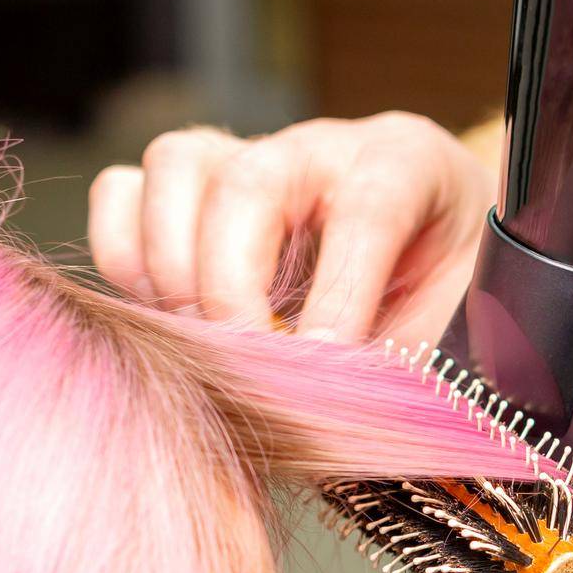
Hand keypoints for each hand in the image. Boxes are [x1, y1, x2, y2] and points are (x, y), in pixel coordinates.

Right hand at [87, 111, 497, 344]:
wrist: (421, 280)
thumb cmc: (437, 308)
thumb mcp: (450, 337)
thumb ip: (401, 370)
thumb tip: (329, 423)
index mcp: (405, 164)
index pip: (367, 206)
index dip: (340, 293)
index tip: (323, 364)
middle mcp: (317, 149)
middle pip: (247, 181)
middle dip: (232, 289)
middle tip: (244, 366)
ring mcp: (242, 160)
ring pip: (174, 166)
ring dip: (171, 266)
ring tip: (197, 341)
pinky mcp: (184, 196)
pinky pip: (122, 194)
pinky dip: (126, 258)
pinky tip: (164, 318)